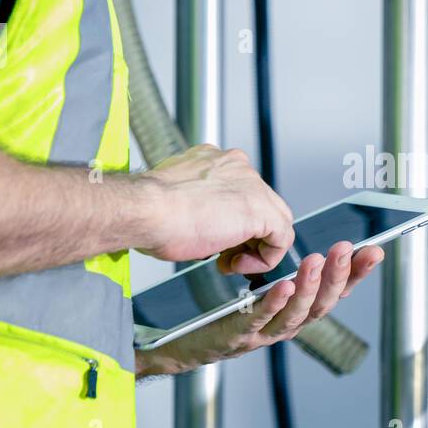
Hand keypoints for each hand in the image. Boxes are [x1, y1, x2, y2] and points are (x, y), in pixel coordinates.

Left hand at [136, 241, 383, 374]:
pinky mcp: (233, 338)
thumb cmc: (209, 308)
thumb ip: (269, 258)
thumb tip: (285, 223)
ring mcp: (259, 336)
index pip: (331, 292)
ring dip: (310, 287)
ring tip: (318, 261)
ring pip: (295, 314)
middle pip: (320, 304)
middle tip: (347, 249)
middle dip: (338, 276)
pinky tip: (283, 285)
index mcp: (288, 311)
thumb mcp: (247, 280)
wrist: (168, 339)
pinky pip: (257, 320)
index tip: (373, 251)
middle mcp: (281, 326)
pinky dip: (273, 303)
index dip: (355, 274)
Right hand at [140, 145, 293, 274]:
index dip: (232, 222)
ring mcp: (252, 185)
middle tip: (226, 257)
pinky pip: (282, 237)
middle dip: (246, 236)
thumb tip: (202, 225)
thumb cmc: (147, 210)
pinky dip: (266, 257)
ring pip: (275, 219)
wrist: (145, 211)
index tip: (217, 241)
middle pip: (261, 204)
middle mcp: (237, 167)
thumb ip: (196, 206)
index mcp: (215, 161)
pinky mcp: (261, 209)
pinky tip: (240, 265)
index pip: (241, 192)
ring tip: (231, 263)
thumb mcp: (174, 202)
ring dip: (256, 248)